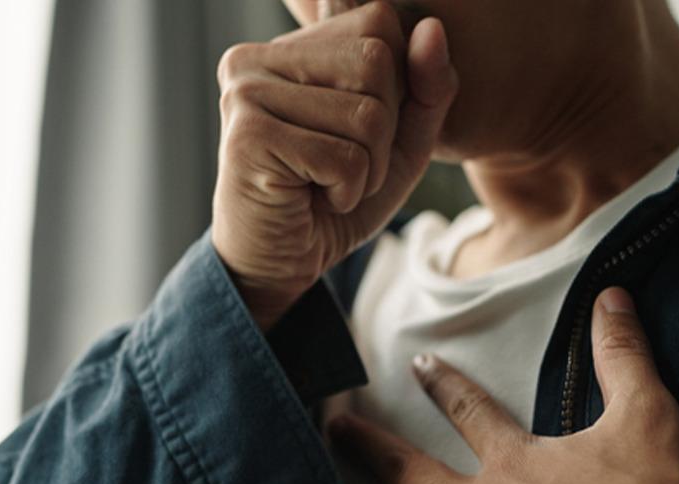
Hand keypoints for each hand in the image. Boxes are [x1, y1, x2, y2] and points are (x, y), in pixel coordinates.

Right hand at [211, 2, 458, 329]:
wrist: (280, 265)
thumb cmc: (335, 199)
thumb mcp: (401, 143)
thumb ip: (426, 87)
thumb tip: (432, 28)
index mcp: (290, 46)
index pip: (379, 20)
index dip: (396, 83)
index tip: (357, 130)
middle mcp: (257, 57)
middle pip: (376, 59)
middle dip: (384, 129)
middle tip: (344, 165)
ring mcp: (246, 93)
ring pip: (366, 112)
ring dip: (367, 167)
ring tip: (328, 184)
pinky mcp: (248, 137)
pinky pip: (344, 156)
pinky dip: (347, 191)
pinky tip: (314, 199)